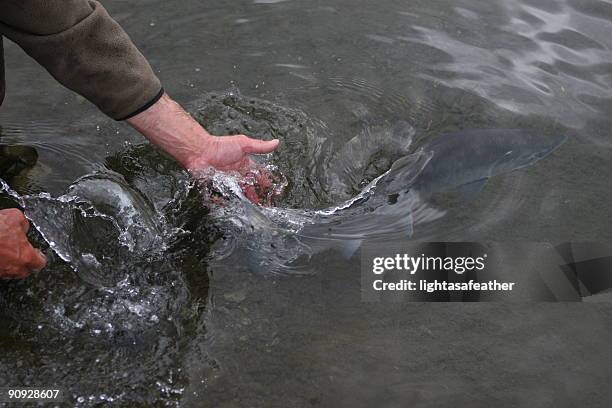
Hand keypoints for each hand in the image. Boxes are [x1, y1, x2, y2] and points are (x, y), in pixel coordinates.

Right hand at [0, 208, 46, 278]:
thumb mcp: (14, 216)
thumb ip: (23, 224)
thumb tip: (23, 226)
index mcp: (26, 256)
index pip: (40, 263)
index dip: (39, 257)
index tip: (37, 253)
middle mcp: (13, 268)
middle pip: (24, 271)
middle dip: (24, 262)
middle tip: (21, 253)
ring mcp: (0, 272)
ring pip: (9, 272)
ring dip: (10, 263)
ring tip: (7, 252)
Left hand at [126, 94, 280, 203]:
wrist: (200, 152)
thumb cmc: (221, 146)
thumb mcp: (244, 145)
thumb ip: (260, 146)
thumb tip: (277, 142)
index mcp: (244, 165)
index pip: (258, 176)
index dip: (266, 183)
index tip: (274, 190)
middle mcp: (237, 175)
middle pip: (250, 188)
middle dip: (257, 196)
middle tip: (265, 205)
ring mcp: (228, 183)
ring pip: (239, 195)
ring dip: (246, 202)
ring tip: (253, 210)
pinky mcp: (218, 189)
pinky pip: (224, 199)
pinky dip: (228, 205)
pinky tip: (235, 211)